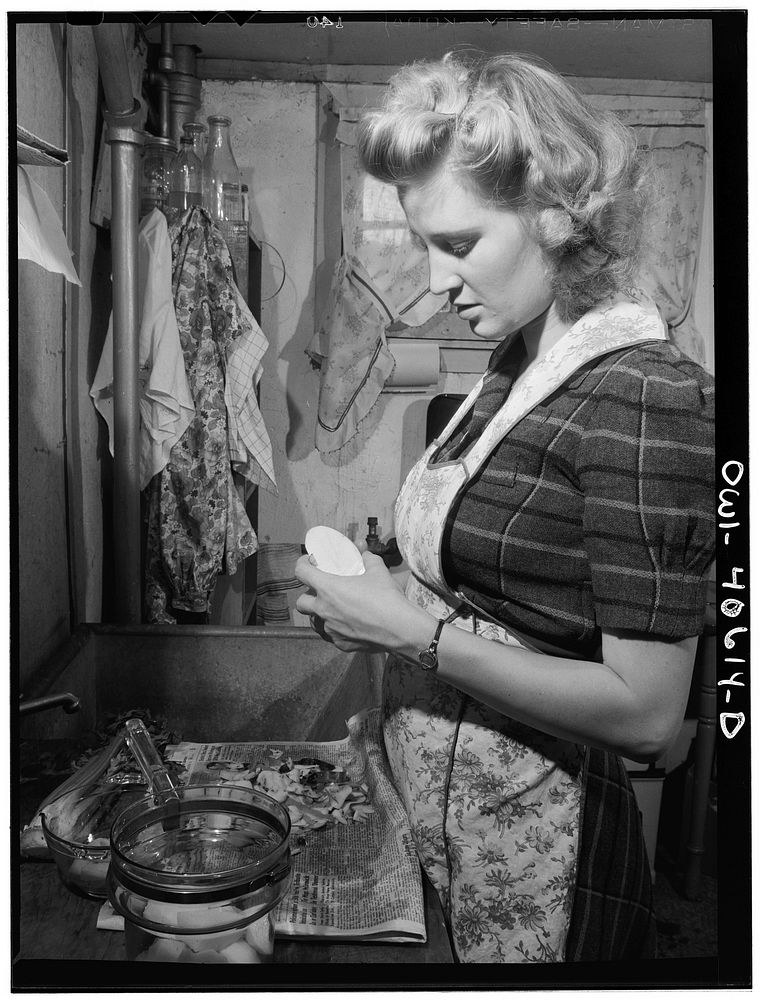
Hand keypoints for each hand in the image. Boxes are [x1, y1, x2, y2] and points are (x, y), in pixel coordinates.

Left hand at [294, 550, 414, 652]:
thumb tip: (366, 554)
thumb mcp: (378, 571)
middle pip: (301, 602)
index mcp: (327, 588)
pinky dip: (338, 629)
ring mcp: (331, 629)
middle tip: (321, 591)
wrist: (400, 629)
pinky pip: (333, 635)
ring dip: (320, 614)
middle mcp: (323, 610)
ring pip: (315, 622)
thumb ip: (368, 559)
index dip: (302, 565)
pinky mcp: (341, 644)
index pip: (301, 573)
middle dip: (307, 595)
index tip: (308, 563)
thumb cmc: (386, 597)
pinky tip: (351, 626)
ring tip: (335, 610)